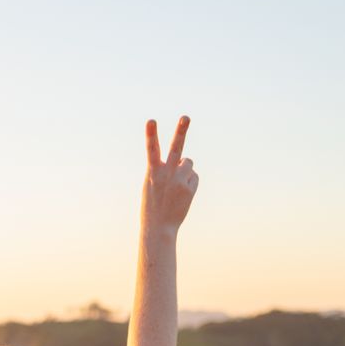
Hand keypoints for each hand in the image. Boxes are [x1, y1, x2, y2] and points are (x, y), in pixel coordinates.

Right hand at [141, 116, 197, 232]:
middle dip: (181, 131)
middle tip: (186, 117)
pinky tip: (181, 193)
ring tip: (175, 183)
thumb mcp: (152, 184)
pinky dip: (189, 182)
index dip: (151, 134)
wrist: (159, 227)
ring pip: (188, 162)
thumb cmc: (152, 204)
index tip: (151, 120)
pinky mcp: (190, 188)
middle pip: (176, 148)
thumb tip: (185, 160)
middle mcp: (167, 174)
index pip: (151, 149)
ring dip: (184, 168)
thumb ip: (165, 168)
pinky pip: (193, 176)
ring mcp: (179, 181)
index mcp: (153, 171)